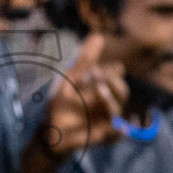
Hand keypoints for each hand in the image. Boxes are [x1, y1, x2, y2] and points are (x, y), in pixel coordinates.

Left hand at [38, 33, 126, 156]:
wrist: (50, 130)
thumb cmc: (62, 103)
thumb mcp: (71, 80)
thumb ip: (85, 59)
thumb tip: (98, 36)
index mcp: (102, 88)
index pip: (113, 76)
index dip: (107, 72)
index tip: (90, 70)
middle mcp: (107, 103)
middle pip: (121, 91)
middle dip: (112, 83)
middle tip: (96, 78)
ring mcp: (106, 120)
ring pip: (116, 109)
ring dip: (110, 100)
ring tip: (98, 91)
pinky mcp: (103, 136)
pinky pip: (116, 135)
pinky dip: (120, 132)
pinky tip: (119, 127)